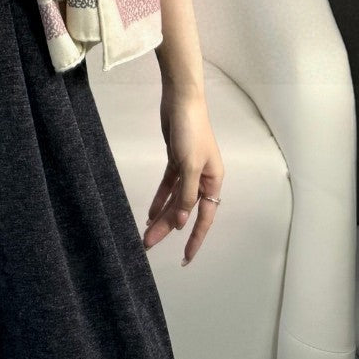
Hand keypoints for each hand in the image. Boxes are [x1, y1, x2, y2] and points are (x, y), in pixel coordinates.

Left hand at [142, 84, 223, 265]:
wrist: (181, 100)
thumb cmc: (191, 131)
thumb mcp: (189, 165)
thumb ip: (186, 195)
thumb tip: (181, 221)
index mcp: (213, 181)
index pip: (204, 217)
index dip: (195, 238)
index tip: (185, 258)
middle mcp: (203, 178)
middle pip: (184, 210)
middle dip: (168, 228)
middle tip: (149, 245)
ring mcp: (188, 169)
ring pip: (174, 199)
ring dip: (160, 215)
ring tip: (145, 234)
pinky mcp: (175, 160)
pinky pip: (168, 185)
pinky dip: (160, 198)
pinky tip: (149, 212)